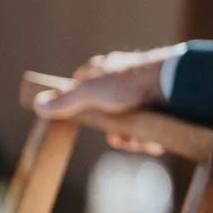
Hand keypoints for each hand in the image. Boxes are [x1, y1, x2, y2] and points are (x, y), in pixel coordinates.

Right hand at [32, 46, 181, 153]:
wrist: (175, 84)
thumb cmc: (130, 82)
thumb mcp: (90, 91)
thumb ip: (65, 100)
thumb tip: (37, 104)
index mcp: (102, 71)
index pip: (81, 93)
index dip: (84, 112)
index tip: (91, 121)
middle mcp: (121, 82)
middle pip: (107, 117)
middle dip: (115, 132)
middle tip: (122, 138)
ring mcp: (141, 95)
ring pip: (129, 126)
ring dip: (133, 138)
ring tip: (142, 140)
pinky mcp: (159, 108)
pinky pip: (148, 128)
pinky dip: (149, 137)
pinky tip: (154, 140)